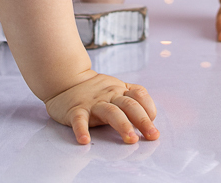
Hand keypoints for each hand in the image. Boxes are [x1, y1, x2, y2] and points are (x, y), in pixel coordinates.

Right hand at [44, 72, 158, 144]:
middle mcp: (110, 95)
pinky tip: (84, 140)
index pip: (140, 96)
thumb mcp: (117, 89)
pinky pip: (79, 120)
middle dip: (143, 121)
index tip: (154, 124)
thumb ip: (133, 99)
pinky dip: (82, 130)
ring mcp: (93, 103)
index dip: (149, 108)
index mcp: (121, 91)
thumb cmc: (96, 90)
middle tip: (152, 136)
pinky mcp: (76, 110)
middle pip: (129, 106)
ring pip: (111, 112)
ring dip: (123, 125)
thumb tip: (151, 119)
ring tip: (131, 139)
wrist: (66, 80)